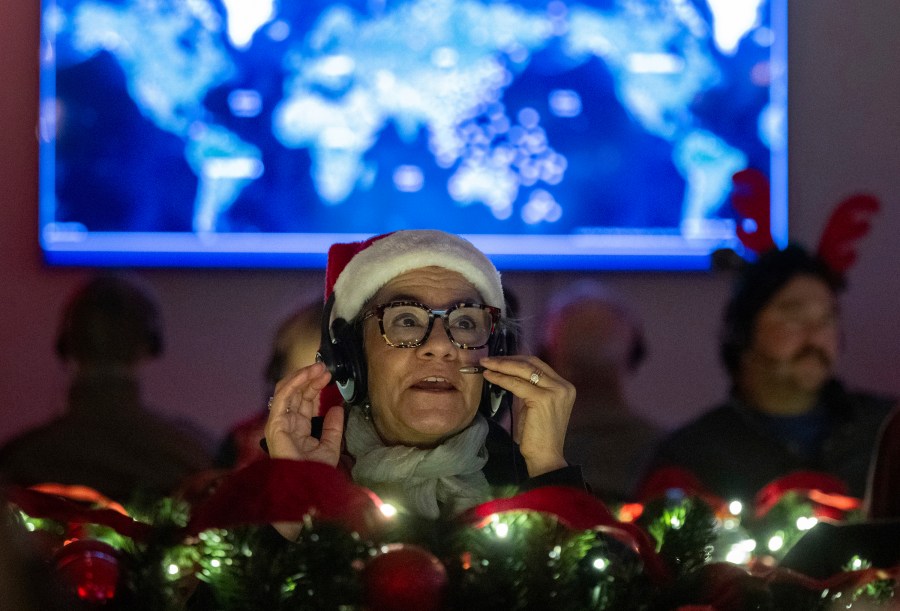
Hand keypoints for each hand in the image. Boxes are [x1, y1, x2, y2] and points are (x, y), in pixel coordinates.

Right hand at [264, 362, 343, 467]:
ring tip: (318, 367)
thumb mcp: (330, 446)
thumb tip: (337, 408)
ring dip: (302, 376)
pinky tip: (306, 375)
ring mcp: (279, 423)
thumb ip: (333, 427)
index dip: (316, 387)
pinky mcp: (275, 424)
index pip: (305, 401)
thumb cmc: (315, 472)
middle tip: (324, 368)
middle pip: (297, 393)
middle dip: (310, 378)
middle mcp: (288, 424)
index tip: (329, 376)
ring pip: (288, 391)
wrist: (306, 486)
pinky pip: (282, 398)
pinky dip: (294, 384)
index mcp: (299, 428)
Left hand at [479, 355, 574, 476]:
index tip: (499, 359)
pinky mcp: (542, 399)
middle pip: (531, 363)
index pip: (538, 365)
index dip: (517, 359)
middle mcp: (563, 386)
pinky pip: (516, 384)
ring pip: (523, 370)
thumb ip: (529, 388)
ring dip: (502, 365)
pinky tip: (490, 376)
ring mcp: (555, 391)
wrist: (545, 457)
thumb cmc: (538, 436)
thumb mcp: (535, 406)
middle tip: (488, 359)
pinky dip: (501, 378)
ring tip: (486, 364)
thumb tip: (509, 373)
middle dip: (508, 359)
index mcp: (564, 387)